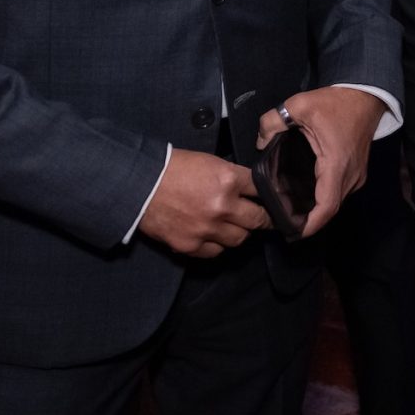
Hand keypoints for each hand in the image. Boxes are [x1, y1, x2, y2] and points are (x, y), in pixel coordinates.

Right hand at [138, 148, 267, 257]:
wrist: (139, 184)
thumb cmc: (174, 168)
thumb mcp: (210, 162)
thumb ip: (233, 178)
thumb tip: (252, 189)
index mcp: (228, 180)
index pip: (263, 191)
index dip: (269, 196)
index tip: (275, 202)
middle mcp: (222, 206)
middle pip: (258, 220)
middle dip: (262, 218)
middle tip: (262, 218)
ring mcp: (207, 228)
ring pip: (239, 239)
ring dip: (238, 232)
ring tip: (231, 225)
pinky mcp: (190, 245)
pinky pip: (215, 252)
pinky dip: (216, 245)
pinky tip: (211, 235)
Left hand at [256, 88, 386, 237]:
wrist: (365, 96)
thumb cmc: (336, 102)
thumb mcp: (299, 105)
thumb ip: (272, 122)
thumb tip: (260, 143)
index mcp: (336, 164)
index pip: (327, 206)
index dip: (311, 225)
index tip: (292, 233)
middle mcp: (350, 175)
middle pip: (329, 209)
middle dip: (308, 221)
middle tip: (281, 220)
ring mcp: (357, 175)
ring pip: (335, 202)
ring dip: (316, 210)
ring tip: (289, 209)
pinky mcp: (357, 172)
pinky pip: (339, 192)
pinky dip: (324, 199)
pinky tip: (305, 194)